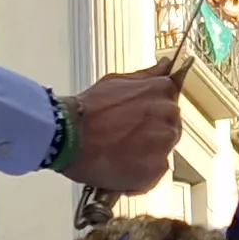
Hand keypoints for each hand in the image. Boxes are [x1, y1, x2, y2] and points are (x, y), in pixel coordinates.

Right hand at [64, 62, 181, 193]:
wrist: (68, 136)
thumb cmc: (87, 111)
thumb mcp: (117, 82)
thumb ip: (146, 76)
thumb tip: (164, 66)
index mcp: (161, 91)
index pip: (170, 103)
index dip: (151, 114)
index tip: (136, 120)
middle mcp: (168, 115)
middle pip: (169, 128)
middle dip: (151, 134)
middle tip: (124, 137)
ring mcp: (164, 143)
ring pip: (163, 151)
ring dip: (147, 154)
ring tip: (121, 153)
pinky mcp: (155, 168)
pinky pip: (156, 173)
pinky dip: (141, 173)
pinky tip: (122, 166)